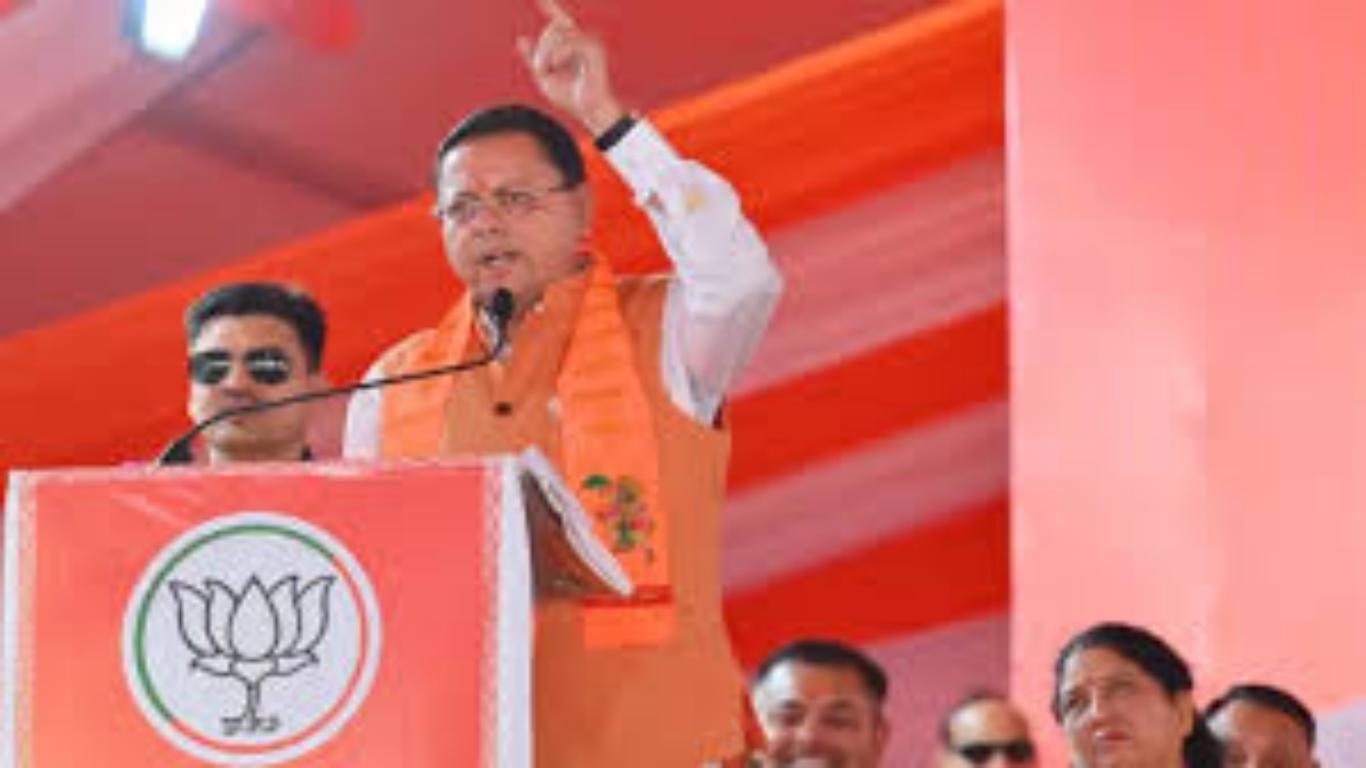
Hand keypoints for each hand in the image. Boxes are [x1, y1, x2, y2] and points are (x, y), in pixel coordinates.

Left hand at [517, 0, 626, 135]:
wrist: (587, 111)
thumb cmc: (570, 97)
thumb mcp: (544, 76)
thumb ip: (533, 58)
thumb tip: (521, 39)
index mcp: (570, 45)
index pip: (558, 19)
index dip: (549, 5)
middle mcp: (581, 39)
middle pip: (551, 28)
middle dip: (541, 49)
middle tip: (541, 69)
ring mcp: (589, 42)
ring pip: (557, 34)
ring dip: (545, 53)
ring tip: (548, 70)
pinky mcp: (594, 49)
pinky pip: (568, 42)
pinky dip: (558, 54)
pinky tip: (557, 65)